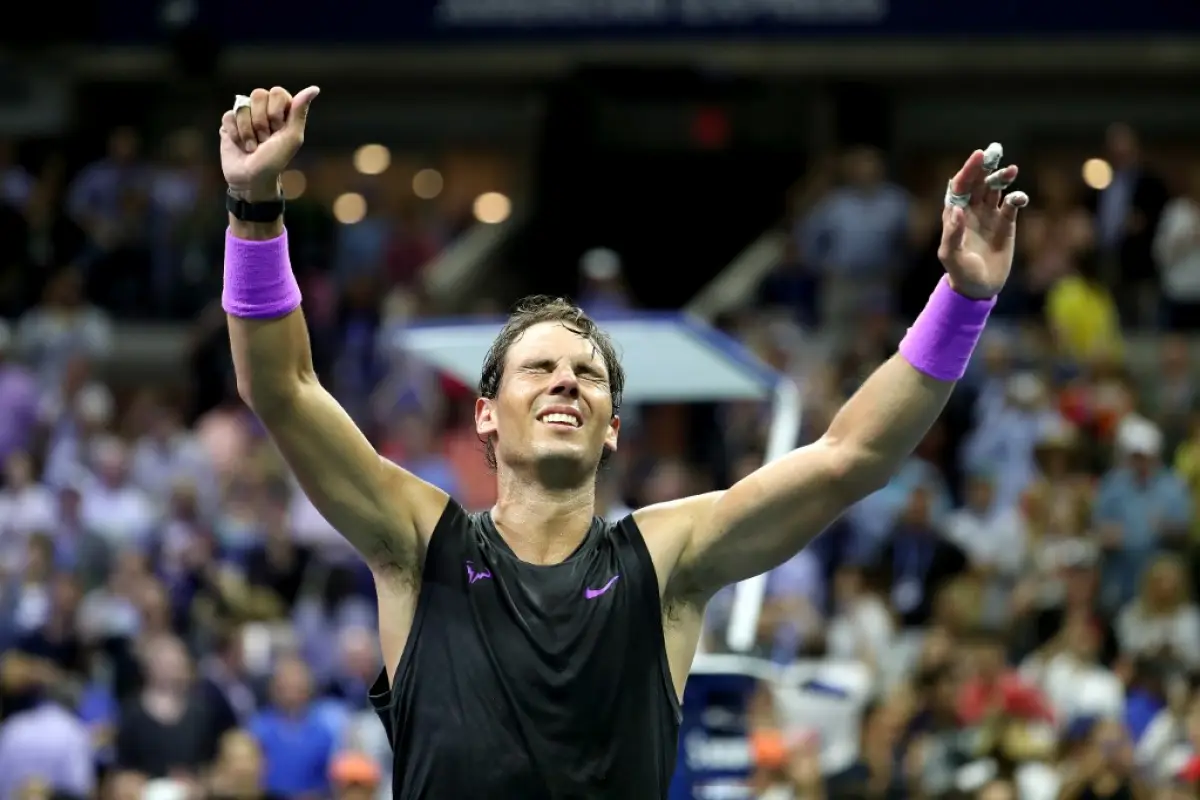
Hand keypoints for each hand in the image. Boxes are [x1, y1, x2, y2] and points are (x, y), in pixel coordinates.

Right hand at [219, 86, 319, 200]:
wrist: (252, 179)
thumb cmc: (275, 160)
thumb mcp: (292, 137)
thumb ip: (300, 111)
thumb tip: (314, 88)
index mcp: (282, 110)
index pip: (277, 92)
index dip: (276, 111)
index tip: (278, 130)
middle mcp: (263, 109)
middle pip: (258, 94)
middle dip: (262, 121)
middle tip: (265, 139)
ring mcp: (245, 114)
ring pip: (242, 106)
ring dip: (248, 131)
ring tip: (253, 145)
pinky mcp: (229, 122)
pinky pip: (229, 116)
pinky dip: (235, 134)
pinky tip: (240, 144)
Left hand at [938, 143, 1029, 298]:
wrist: (980, 287)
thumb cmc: (960, 273)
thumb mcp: (951, 256)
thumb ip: (952, 234)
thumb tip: (957, 209)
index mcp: (954, 214)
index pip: (961, 187)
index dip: (968, 170)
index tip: (977, 157)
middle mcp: (971, 210)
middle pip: (978, 182)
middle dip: (985, 167)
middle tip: (995, 152)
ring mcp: (989, 215)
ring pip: (995, 189)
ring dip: (1002, 177)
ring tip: (1011, 169)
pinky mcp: (1006, 223)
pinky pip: (1012, 205)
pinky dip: (1017, 198)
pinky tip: (1019, 198)